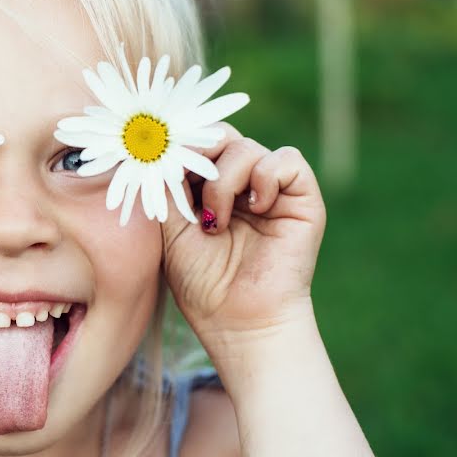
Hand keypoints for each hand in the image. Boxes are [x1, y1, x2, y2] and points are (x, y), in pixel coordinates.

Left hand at [160, 123, 326, 350]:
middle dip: (197, 152)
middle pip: (221, 135)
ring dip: (223, 180)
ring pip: (246, 147)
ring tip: (215, 222)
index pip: (196, 144)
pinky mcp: (302, 199)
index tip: (158, 159)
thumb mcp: (168, 226)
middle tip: (184, 180)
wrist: (237, 321)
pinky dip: (265, 177)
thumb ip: (164, 184)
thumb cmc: (201, 282)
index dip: (178, 146)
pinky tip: (255, 208)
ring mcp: (271, 190)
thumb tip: (154, 146)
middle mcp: (241, 183)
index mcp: (208, 187)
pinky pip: (287, 159)